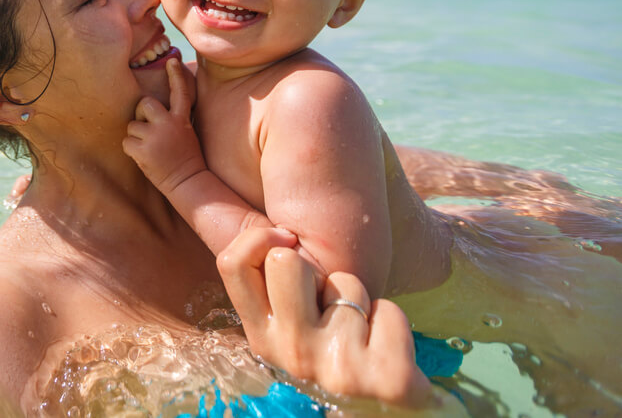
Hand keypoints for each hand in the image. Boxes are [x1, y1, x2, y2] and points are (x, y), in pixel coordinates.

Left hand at [123, 57, 202, 189]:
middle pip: (144, 103)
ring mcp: (155, 136)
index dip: (176, 76)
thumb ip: (172, 119)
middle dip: (141, 115)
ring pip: (132, 125)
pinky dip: (131, 150)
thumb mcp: (185, 132)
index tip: (172, 61)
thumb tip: (154, 108)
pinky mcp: (143, 150)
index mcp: (181, 119)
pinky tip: (144, 158)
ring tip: (151, 150)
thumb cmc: (184, 158)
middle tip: (149, 131)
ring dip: (136, 137)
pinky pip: (126, 142)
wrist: (188, 182)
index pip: (180, 92)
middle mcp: (169, 124)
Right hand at [218, 227, 431, 408]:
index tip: (285, 245)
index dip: (259, 239)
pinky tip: (383, 349)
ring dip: (359, 301)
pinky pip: (389, 310)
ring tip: (359, 335)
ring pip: (346, 284)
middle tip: (328, 309)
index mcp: (261, 338)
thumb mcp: (288, 326)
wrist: (379, 415)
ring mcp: (339, 371)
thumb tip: (259, 224)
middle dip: (317, 273)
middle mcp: (291, 355)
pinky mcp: (390, 380)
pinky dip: (391, 322)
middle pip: (286, 261)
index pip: (232, 263)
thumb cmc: (330, 357)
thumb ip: (264, 281)